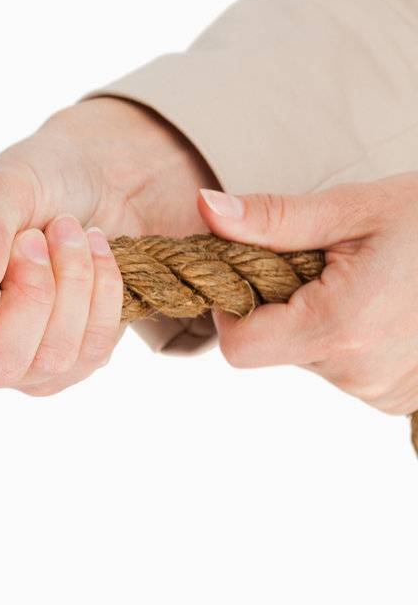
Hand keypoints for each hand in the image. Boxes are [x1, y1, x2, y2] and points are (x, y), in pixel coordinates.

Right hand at [0, 97, 216, 398]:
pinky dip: (101, 292)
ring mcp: (24, 362)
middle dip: (29, 298)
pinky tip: (96, 248)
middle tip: (36, 236)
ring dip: (70, 286)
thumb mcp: (1, 186)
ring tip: (69, 228)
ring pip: (51, 361)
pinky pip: (93, 351)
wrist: (99, 176)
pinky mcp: (75, 360)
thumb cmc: (34, 180)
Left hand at [198, 178, 417, 413]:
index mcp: (340, 328)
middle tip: (332, 264)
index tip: (259, 270)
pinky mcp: (401, 397)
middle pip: (277, 347)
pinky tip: (391, 305)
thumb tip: (206, 208)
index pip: (240, 346)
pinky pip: (350, 369)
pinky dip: (355, 338)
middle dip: (285, 305)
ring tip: (372, 281)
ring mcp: (384, 391)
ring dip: (323, 320)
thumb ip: (274, 219)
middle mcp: (359, 373)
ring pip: (314, 357)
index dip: (235, 307)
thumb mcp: (355, 208)